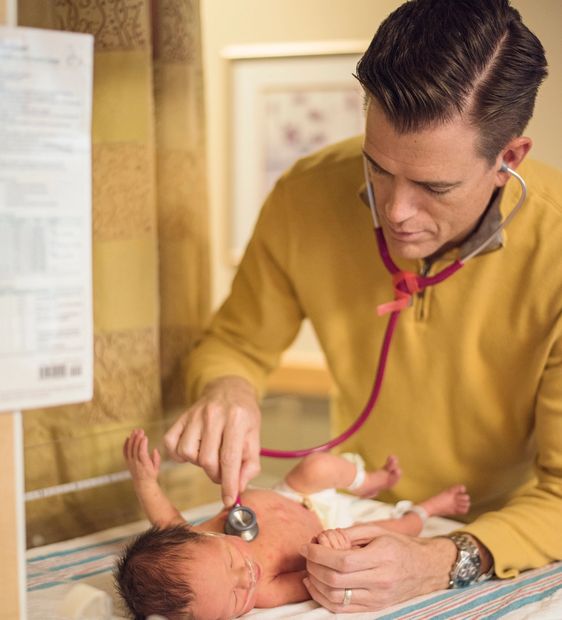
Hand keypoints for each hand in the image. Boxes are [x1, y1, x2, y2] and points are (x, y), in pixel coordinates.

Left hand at [123, 428, 160, 483]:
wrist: (142, 484)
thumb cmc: (151, 475)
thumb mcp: (157, 467)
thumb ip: (156, 458)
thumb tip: (154, 450)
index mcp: (144, 464)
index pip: (142, 453)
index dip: (142, 444)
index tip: (145, 437)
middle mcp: (136, 463)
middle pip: (135, 449)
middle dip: (137, 438)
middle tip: (140, 430)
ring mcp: (130, 462)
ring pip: (129, 449)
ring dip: (132, 439)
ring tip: (135, 431)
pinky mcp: (127, 462)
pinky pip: (125, 452)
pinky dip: (126, 444)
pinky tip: (128, 438)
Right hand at [164, 375, 261, 506]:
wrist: (229, 389)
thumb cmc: (244, 416)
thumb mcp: (255, 437)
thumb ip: (250, 464)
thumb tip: (238, 488)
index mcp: (237, 419)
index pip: (230, 459)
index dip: (228, 484)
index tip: (228, 500)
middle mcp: (214, 415)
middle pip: (207, 460)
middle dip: (215, 474)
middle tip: (223, 471)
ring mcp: (195, 415)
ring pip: (187, 453)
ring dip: (198, 463)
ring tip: (210, 456)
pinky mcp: (181, 417)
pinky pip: (171, 443)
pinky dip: (178, 454)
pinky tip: (193, 451)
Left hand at [301, 523, 455, 612]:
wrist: (427, 569)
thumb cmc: (400, 546)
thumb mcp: (378, 531)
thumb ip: (351, 533)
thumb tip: (324, 537)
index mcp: (382, 557)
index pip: (342, 561)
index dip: (319, 554)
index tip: (307, 546)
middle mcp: (381, 581)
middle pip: (336, 580)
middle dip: (314, 567)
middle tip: (307, 555)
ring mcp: (378, 598)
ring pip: (336, 598)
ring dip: (316, 584)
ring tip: (309, 569)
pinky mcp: (375, 608)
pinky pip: (343, 609)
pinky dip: (324, 598)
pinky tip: (316, 585)